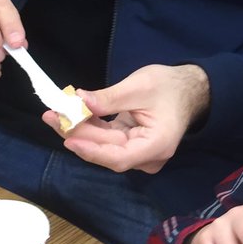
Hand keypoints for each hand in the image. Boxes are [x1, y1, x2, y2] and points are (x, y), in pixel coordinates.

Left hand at [47, 64, 209, 174]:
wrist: (189, 89)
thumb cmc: (170, 86)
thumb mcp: (140, 87)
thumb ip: (109, 98)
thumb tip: (79, 102)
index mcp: (156, 145)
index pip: (119, 157)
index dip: (92, 151)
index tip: (69, 138)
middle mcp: (147, 156)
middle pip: (107, 151)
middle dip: (78, 134)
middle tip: (52, 116)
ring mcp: (139, 152)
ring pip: (104, 146)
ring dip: (80, 130)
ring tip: (55, 115)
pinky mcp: (131, 144)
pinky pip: (107, 139)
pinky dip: (90, 127)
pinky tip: (71, 115)